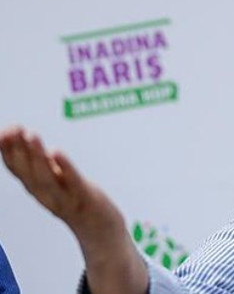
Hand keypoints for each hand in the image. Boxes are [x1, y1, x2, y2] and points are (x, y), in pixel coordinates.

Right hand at [0, 125, 121, 239]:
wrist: (100, 228)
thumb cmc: (75, 199)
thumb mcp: (53, 178)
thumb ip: (41, 161)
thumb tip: (25, 136)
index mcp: (36, 188)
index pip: (16, 169)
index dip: (8, 151)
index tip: (5, 130)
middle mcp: (45, 194)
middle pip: (27, 172)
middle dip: (18, 149)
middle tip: (14, 128)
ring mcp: (64, 197)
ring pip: (46, 177)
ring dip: (36, 155)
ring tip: (31, 134)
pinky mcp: (84, 197)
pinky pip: (72, 181)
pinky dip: (64, 167)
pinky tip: (57, 152)